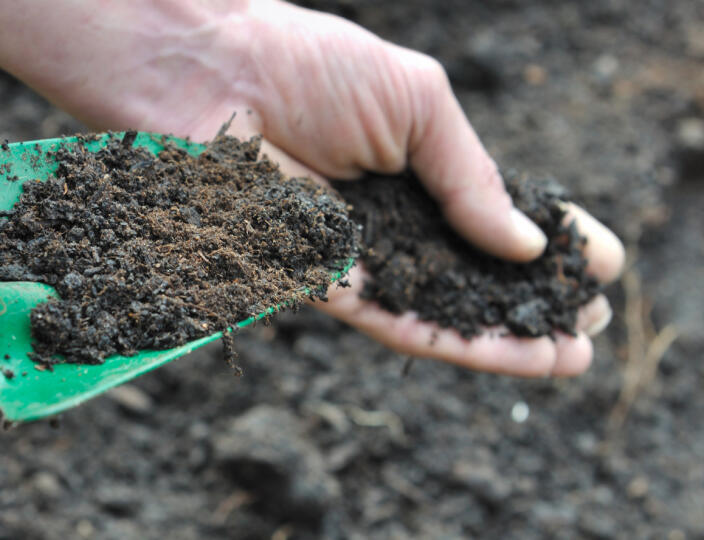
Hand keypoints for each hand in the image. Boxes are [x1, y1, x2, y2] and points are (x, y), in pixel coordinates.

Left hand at [0, 0, 623, 374]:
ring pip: (439, 313)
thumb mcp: (416, 105)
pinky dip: (453, 343)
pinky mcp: (316, 284)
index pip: (491, 215)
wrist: (210, 73)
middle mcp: (387, 218)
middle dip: (533, 302)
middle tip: (593, 320)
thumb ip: (469, 176)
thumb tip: (525, 243)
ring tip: (572, 354)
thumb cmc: (308, 66)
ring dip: (505, 341)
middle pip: (469, 275)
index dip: (545, 240)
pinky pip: (392, 322)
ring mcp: (354, 255)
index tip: (598, 263)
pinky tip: (508, 355)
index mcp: (413, 167)